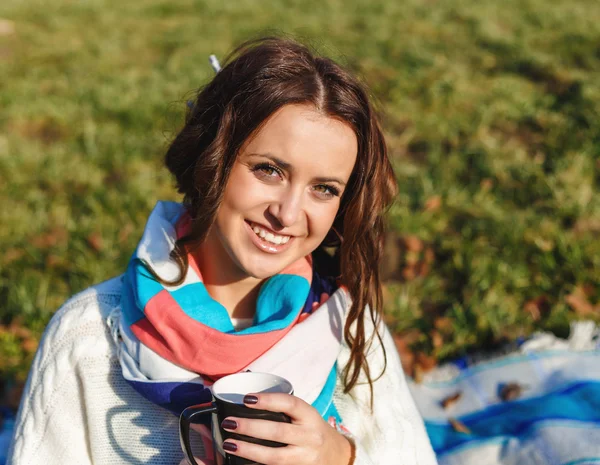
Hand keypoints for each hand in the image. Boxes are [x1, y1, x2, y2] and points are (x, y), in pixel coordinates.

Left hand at [219, 393, 351, 464]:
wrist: (337, 456)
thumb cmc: (313, 431)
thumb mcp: (306, 416)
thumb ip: (285, 411)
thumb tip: (247, 404)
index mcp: (310, 417)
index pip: (290, 404)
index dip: (268, 400)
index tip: (246, 398)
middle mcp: (310, 437)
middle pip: (278, 432)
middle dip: (250, 427)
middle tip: (229, 423)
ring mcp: (305, 458)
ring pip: (274, 456)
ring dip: (249, 450)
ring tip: (229, 443)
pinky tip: (241, 461)